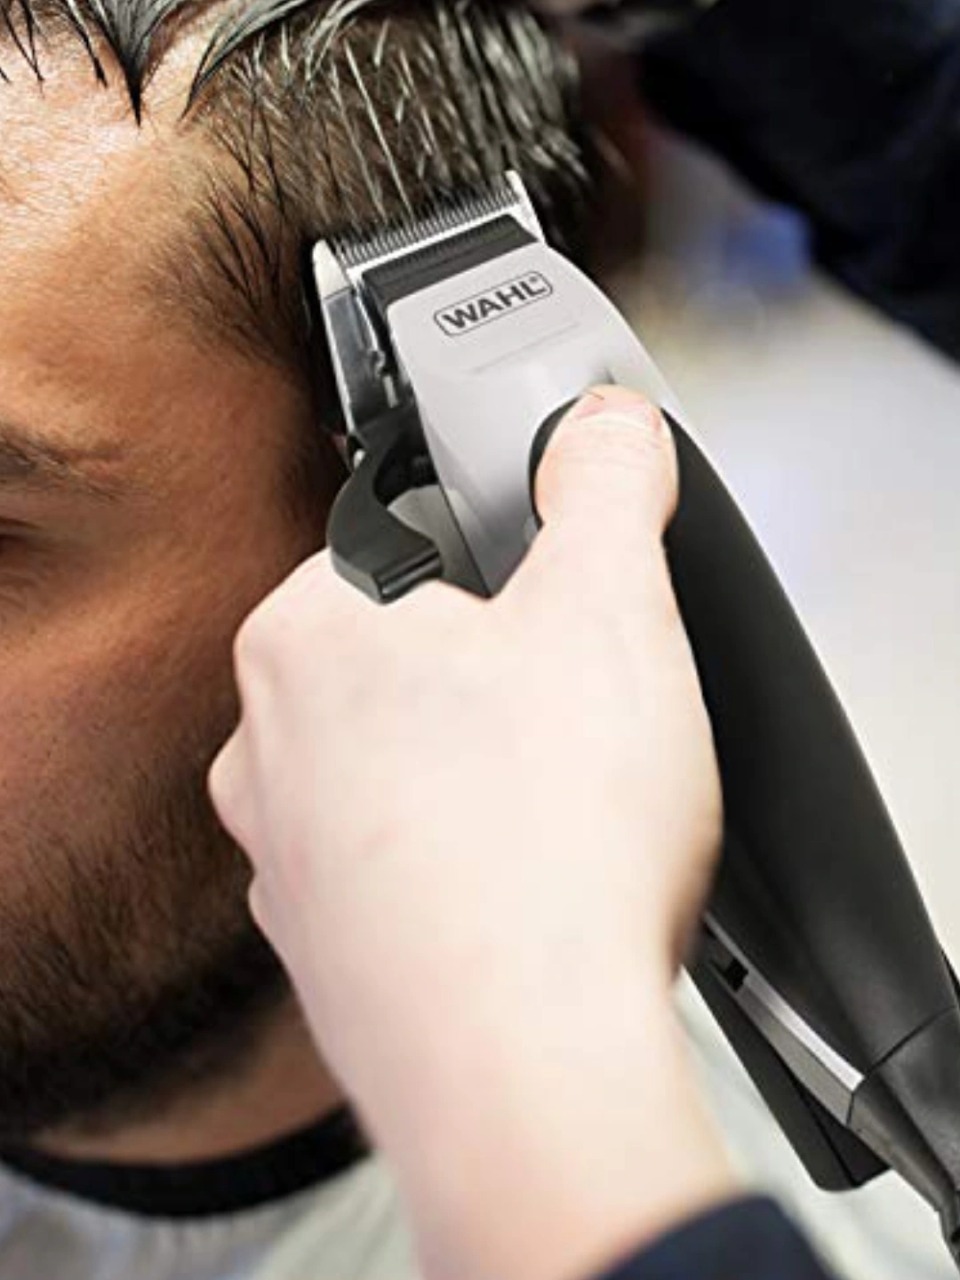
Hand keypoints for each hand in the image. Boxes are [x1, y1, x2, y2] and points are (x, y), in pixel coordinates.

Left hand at [211, 386, 734, 1279]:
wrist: (527, 1068)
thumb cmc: (546, 840)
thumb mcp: (609, 605)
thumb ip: (601, 485)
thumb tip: (601, 427)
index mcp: (302, 639)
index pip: (394, 542)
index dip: (493, 559)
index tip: (549, 597)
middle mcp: (265, 750)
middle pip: (399, 663)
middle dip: (491, 674)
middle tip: (572, 713)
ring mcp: (287, 863)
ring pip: (401, 773)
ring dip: (479, 776)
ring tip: (560, 812)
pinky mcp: (331, 954)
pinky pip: (406, 873)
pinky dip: (466, 869)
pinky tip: (530, 892)